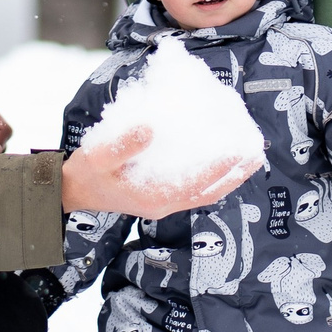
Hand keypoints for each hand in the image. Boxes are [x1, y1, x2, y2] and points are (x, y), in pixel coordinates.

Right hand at [60, 126, 260, 217]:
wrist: (74, 191)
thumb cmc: (87, 173)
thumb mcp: (97, 156)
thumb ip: (123, 144)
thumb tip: (150, 128)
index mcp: (154, 197)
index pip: (196, 185)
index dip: (220, 169)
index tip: (239, 149)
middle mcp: (165, 202)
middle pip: (209, 192)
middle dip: (235, 174)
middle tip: (257, 152)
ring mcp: (165, 200)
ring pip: (206, 191)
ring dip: (228, 175)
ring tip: (249, 155)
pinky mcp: (162, 193)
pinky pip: (195, 186)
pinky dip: (212, 174)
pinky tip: (220, 157)